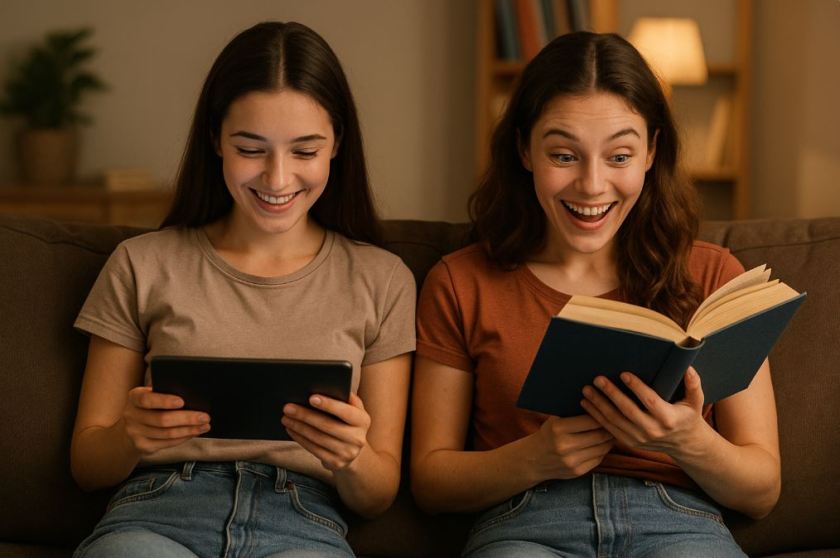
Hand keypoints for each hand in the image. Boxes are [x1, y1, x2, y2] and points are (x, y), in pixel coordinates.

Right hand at [123, 386, 210, 455]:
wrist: (132, 427)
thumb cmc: (150, 406)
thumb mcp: (152, 395)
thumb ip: (165, 393)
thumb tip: (193, 396)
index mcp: (134, 397)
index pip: (147, 399)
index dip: (164, 401)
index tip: (182, 401)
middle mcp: (131, 415)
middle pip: (162, 419)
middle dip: (187, 418)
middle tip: (205, 417)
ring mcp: (135, 433)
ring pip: (167, 433)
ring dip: (189, 430)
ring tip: (204, 425)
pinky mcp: (142, 446)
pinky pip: (167, 443)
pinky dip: (183, 438)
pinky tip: (194, 432)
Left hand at [282, 393, 370, 471]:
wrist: (354, 453)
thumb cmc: (348, 424)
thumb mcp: (354, 410)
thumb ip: (346, 398)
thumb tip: (329, 386)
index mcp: (363, 420)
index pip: (345, 411)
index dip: (328, 405)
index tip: (311, 398)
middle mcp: (357, 438)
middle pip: (327, 425)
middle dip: (305, 415)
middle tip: (288, 407)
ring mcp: (347, 452)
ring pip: (318, 438)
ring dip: (299, 427)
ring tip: (286, 418)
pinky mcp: (335, 463)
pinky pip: (314, 449)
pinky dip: (300, 438)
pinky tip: (291, 430)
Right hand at [529, 414, 613, 480]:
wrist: (534, 459)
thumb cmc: (547, 434)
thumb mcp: (554, 420)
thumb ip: (573, 414)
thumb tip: (598, 404)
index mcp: (558, 428)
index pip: (590, 420)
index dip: (602, 415)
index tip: (609, 410)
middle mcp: (564, 446)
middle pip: (599, 435)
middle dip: (610, 428)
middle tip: (617, 421)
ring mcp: (571, 461)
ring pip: (602, 448)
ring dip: (610, 439)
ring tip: (614, 431)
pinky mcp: (577, 471)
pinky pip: (598, 459)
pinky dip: (603, 450)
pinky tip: (604, 443)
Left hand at [580, 367, 706, 453]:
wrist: (684, 445)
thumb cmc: (688, 416)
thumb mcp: (696, 402)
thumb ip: (693, 385)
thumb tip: (688, 368)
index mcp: (669, 418)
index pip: (650, 401)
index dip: (636, 387)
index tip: (623, 373)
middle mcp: (653, 430)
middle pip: (627, 410)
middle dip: (611, 394)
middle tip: (597, 379)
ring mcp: (639, 438)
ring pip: (615, 420)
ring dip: (599, 404)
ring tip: (587, 390)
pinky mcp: (630, 442)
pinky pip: (609, 429)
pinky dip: (596, 417)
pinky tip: (586, 404)